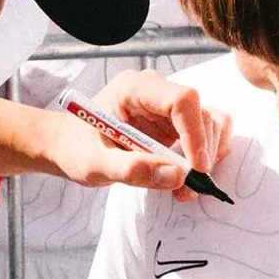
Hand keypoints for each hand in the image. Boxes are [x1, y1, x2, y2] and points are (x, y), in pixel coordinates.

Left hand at [44, 71, 230, 199]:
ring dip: (206, 158)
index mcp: (134, 89)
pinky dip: (205, 156)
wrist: (68, 147)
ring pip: (210, 123)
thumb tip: (175, 176)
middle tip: (186, 190)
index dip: (195, 134)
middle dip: (201, 154)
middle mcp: (156, 91)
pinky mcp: (175, 123)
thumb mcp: (95, 164)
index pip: (182, 99)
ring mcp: (168, 106)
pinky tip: (186, 177)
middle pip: (201, 113)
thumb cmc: (75, 149)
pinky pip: (207, 132)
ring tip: (184, 189)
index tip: (194, 169)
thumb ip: (131, 169)